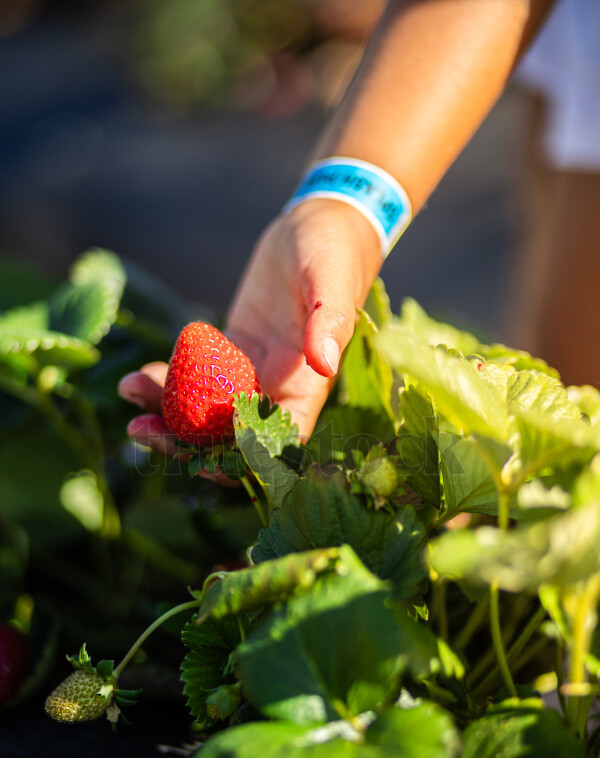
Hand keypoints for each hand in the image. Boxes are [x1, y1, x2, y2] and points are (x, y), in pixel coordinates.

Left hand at [119, 197, 381, 452]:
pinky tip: (138, 375)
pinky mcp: (230, 351)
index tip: (201, 461)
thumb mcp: (331, 281)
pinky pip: (195, 379)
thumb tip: (325, 364)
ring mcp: (250, 372)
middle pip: (229, 438)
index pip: (277, 443)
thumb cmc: (333, 252)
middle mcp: (277, 389)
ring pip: (206, 412)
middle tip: (140, 432)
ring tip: (129, 392)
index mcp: (306, 387)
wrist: (320, 224)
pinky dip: (167, 382)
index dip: (241, 461)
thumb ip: (328, 322)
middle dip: (185, 442)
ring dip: (166, 415)